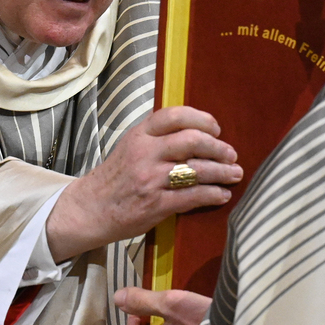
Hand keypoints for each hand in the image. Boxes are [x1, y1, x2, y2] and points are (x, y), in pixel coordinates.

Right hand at [45, 107, 241, 261]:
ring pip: (197, 170)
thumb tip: (198, 134)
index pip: (175, 116)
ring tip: (235, 174)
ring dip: (222, 172)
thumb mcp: (130, 146)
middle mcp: (145, 153)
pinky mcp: (155, 204)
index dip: (202, 119)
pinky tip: (222, 195)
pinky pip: (192, 196)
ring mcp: (151, 179)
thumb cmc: (116, 177)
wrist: (89, 209)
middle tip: (231, 154)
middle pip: (192, 140)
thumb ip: (158, 138)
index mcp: (139, 135)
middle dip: (218, 147)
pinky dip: (212, 194)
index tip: (216, 128)